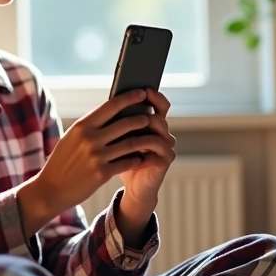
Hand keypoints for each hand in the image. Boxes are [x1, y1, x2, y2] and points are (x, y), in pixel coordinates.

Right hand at [17, 88, 164, 234]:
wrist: (51, 188)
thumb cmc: (62, 161)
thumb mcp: (71, 137)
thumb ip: (90, 126)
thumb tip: (111, 111)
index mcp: (82, 126)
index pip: (111, 106)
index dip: (129, 98)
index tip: (142, 93)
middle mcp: (90, 139)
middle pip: (125, 123)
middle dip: (142, 118)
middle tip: (150, 117)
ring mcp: (97, 156)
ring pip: (130, 143)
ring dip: (143, 139)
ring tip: (150, 136)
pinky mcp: (102, 173)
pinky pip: (127, 162)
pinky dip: (136, 159)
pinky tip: (141, 157)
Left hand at [117, 89, 173, 210]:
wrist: (132, 187)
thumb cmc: (122, 160)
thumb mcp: (116, 138)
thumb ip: (118, 122)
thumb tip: (109, 101)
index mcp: (152, 123)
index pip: (159, 104)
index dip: (155, 96)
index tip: (144, 88)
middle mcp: (162, 133)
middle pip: (161, 116)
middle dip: (149, 111)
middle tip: (139, 108)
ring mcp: (165, 147)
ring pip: (161, 132)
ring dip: (147, 130)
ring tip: (134, 130)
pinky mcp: (164, 161)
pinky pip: (160, 150)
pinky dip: (147, 149)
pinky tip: (136, 151)